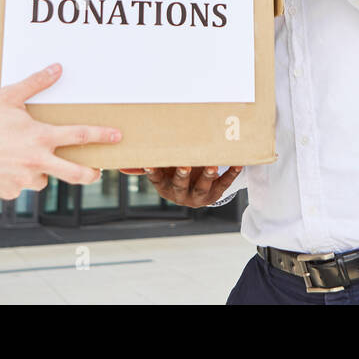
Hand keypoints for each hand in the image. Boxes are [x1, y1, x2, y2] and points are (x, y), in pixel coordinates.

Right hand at [0, 64, 120, 198]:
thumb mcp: (7, 97)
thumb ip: (35, 84)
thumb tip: (57, 68)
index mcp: (41, 138)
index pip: (80, 136)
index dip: (101, 135)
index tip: (117, 136)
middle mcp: (37, 162)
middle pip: (75, 173)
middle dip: (90, 173)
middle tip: (96, 171)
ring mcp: (24, 181)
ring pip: (43, 179)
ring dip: (40, 171)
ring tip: (21, 158)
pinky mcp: (10, 192)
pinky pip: (20, 185)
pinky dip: (16, 177)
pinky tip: (1, 166)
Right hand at [120, 166, 243, 207]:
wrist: (197, 192)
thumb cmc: (174, 175)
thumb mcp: (162, 171)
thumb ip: (147, 166)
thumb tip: (121, 165)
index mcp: (165, 187)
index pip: (157, 180)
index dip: (153, 172)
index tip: (150, 162)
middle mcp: (180, 194)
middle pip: (180, 185)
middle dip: (182, 175)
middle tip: (184, 164)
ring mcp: (198, 196)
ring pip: (203, 187)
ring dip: (207, 175)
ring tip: (211, 165)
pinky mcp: (215, 194)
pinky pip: (224, 184)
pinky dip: (231, 174)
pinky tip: (237, 163)